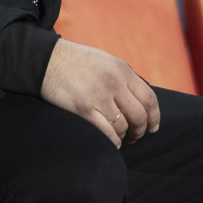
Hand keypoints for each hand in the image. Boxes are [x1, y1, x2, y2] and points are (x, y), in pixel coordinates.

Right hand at [40, 39, 160, 146]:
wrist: (47, 60)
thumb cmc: (78, 61)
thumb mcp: (107, 61)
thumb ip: (124, 78)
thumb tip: (140, 101)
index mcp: (122, 70)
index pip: (149, 98)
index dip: (154, 117)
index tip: (153, 127)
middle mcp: (114, 83)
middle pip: (139, 116)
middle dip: (140, 130)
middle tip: (136, 136)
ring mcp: (98, 97)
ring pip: (123, 127)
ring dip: (124, 136)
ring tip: (120, 137)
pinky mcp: (83, 110)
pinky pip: (106, 133)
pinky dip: (113, 141)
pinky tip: (111, 141)